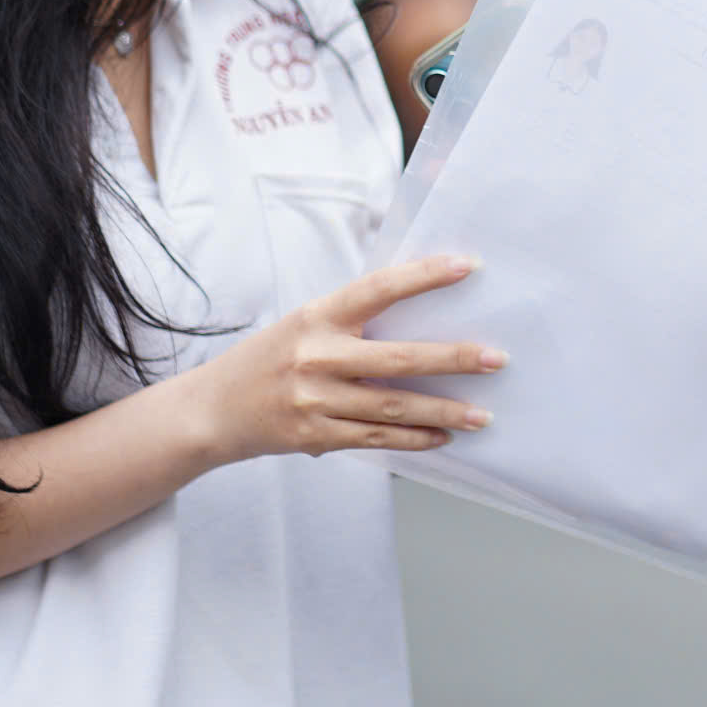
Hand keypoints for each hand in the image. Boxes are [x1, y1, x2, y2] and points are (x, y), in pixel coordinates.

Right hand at [184, 254, 502, 463]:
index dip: (424, 276)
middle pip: (397, 359)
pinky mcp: (315, 436)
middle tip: (495, 358)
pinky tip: (444, 437)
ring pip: (393, 408)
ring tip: (483, 415)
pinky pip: (376, 440)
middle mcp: (316, 357)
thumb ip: (352, 321)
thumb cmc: (269, 359)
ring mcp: (315, 400)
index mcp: (317, 317)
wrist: (211, 411)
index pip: (379, 289)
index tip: (467, 267)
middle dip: (452, 359)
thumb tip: (420, 309)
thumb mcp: (304, 325)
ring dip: (445, 411)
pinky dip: (415, 439)